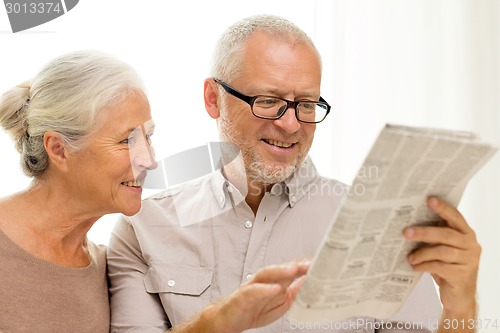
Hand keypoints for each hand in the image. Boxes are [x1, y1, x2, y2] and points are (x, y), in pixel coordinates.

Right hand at [207, 260, 309, 332]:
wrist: (227, 320)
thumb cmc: (251, 310)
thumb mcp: (278, 305)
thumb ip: (292, 295)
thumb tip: (306, 285)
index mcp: (273, 282)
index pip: (290, 270)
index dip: (304, 267)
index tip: (320, 264)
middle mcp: (263, 281)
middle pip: (280, 268)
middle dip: (296, 265)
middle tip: (310, 264)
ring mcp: (252, 286)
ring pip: (266, 274)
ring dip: (280, 270)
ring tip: (294, 270)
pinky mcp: (242, 296)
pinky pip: (253, 291)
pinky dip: (264, 289)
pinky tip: (275, 288)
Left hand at [403, 197, 479, 323]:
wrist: (459, 296)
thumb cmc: (448, 266)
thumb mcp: (443, 248)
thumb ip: (436, 235)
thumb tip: (410, 223)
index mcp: (467, 234)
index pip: (456, 217)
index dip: (443, 208)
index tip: (429, 199)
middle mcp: (471, 245)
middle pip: (446, 234)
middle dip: (424, 232)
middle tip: (406, 232)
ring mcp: (469, 261)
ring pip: (442, 251)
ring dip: (422, 253)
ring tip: (409, 256)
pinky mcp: (463, 276)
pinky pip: (440, 267)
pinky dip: (424, 266)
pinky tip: (415, 266)